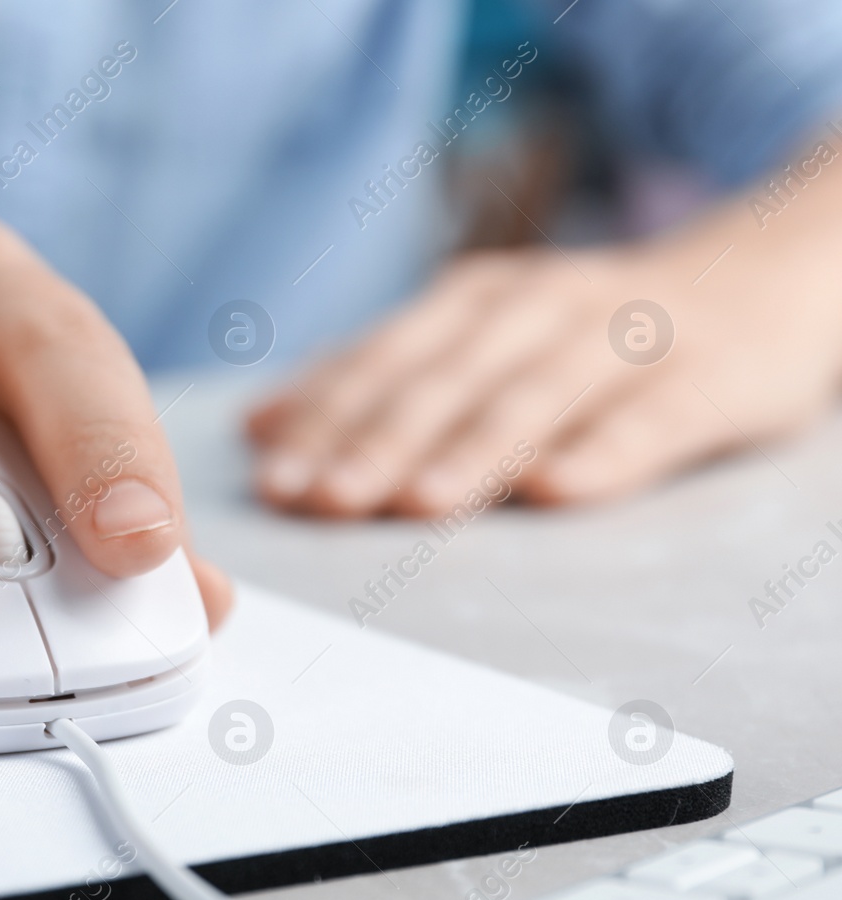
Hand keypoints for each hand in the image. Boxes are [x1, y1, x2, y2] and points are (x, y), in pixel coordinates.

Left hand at [247, 191, 841, 516]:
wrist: (759, 276)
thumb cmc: (586, 332)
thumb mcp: (476, 335)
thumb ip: (374, 378)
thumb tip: (258, 426)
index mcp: (473, 302)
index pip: (385, 364)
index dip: (325, 421)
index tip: (271, 480)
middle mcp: (538, 307)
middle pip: (448, 380)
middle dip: (378, 442)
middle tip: (323, 499)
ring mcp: (623, 337)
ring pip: (536, 395)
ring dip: (471, 451)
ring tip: (415, 503)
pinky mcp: (708, 376)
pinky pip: (651, 418)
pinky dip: (604, 453)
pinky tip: (556, 491)